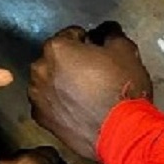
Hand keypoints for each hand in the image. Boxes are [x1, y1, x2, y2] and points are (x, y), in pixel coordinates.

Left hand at [28, 22, 152, 159]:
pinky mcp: (41, 118)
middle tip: (93, 74)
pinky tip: (77, 109)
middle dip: (71, 62)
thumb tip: (106, 30)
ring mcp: (37, 96)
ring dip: (61, 82)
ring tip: (85, 93)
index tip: (98, 53)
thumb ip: (111, 34)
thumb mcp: (126, 52)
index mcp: (57, 48)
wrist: (122, 133)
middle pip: (55, 58)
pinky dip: (58, 102)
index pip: (70, 34)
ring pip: (49, 81)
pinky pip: (48, 102)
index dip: (87, 41)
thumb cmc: (122, 88)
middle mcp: (40, 69)